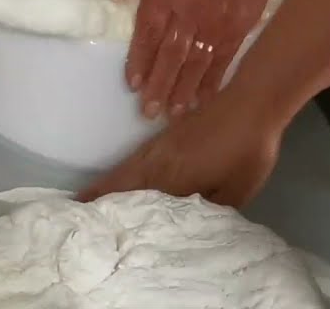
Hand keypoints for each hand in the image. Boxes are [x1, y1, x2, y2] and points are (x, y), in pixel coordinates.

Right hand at [76, 90, 284, 206]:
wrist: (251, 104)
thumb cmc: (246, 152)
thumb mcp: (236, 193)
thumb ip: (208, 211)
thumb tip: (190, 224)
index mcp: (170, 177)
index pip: (132, 198)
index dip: (110, 210)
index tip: (88, 223)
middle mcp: (157, 160)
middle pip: (120, 181)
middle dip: (98, 196)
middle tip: (78, 214)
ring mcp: (159, 146)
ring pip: (126, 168)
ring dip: (109, 184)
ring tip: (92, 201)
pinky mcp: (166, 137)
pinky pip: (136, 159)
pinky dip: (124, 172)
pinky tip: (125, 181)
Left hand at [106, 0, 284, 118]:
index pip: (148, 34)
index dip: (139, 61)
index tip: (132, 84)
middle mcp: (188, 14)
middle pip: (170, 56)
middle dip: (158, 85)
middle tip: (148, 112)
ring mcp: (215, 24)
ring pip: (195, 64)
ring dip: (182, 90)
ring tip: (172, 113)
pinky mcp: (239, 29)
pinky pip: (222, 61)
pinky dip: (212, 82)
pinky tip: (204, 99)